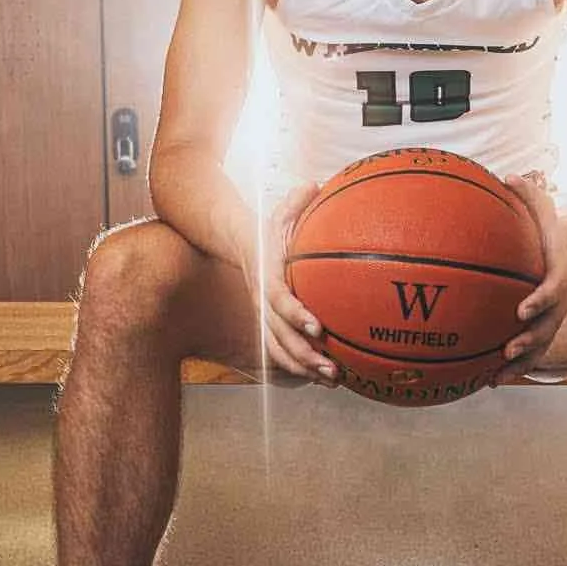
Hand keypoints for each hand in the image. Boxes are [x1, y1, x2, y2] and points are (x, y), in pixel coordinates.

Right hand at [250, 180, 337, 384]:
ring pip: (278, 350)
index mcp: (266, 276)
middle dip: (305, 355)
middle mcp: (261, 300)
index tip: (318, 327)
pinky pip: (279, 351)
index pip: (279, 299)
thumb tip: (314, 185)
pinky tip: (322, 378)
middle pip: (279, 335)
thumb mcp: (277, 211)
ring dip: (304, 368)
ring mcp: (261, 315)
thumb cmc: (265, 226)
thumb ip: (295, 201)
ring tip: (332, 380)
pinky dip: (298, 367)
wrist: (234, 241)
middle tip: (332, 368)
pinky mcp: (266, 323)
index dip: (296, 315)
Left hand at [493, 173, 566, 384]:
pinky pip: (532, 352)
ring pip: (541, 345)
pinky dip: (515, 367)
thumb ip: (528, 193)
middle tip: (508, 348)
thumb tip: (508, 176)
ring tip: (497, 375)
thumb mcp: (543, 206)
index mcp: (562, 271)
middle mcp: (563, 298)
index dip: (541, 300)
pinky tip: (490, 380)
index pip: (555, 288)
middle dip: (529, 340)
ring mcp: (556, 315)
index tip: (521, 309)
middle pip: (550, 325)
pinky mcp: (546, 327)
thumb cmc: (550, 226)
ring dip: (521, 362)